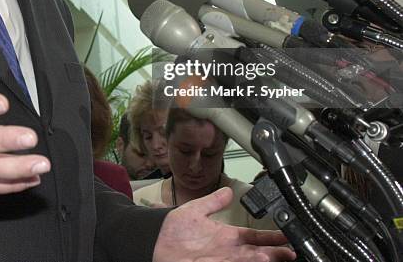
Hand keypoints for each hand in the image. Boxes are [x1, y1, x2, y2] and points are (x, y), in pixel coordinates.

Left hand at [153, 187, 295, 261]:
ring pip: (246, 261)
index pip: (254, 238)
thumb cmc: (172, 231)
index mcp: (226, 237)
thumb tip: (229, 192)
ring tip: (275, 256)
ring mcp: (220, 261)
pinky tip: (253, 260)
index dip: (271, 238)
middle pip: (256, 254)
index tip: (287, 238)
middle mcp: (227, 252)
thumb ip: (213, 202)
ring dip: (259, 259)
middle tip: (292, 252)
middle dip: (274, 253)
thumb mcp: (195, 211)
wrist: (153, 243)